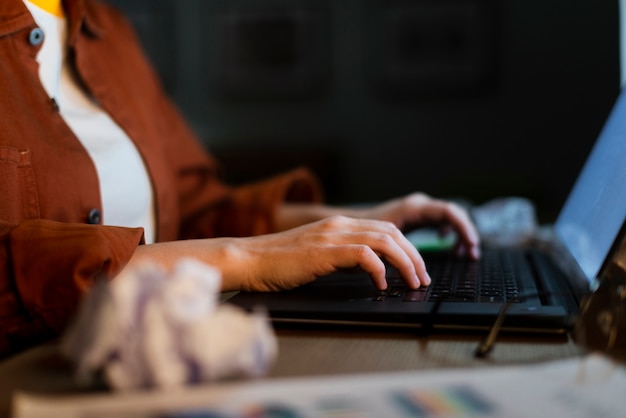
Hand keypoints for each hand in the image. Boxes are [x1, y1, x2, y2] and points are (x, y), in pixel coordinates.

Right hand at [130, 216, 428, 291]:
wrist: (249, 259)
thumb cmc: (278, 263)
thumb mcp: (317, 254)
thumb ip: (342, 255)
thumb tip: (369, 268)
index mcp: (338, 225)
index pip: (384, 230)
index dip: (407, 248)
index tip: (416, 268)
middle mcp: (338, 225)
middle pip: (391, 233)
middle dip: (414, 256)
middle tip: (422, 278)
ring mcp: (331, 235)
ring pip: (384, 242)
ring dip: (404, 263)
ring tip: (412, 283)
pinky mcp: (324, 251)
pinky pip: (363, 255)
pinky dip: (379, 270)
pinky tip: (381, 285)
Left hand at [355, 193, 480, 259]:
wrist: (348, 221)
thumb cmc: (362, 231)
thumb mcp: (382, 242)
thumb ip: (400, 251)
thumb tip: (413, 270)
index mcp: (413, 207)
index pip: (448, 212)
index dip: (463, 229)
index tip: (471, 247)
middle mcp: (419, 204)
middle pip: (454, 213)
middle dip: (466, 233)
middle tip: (473, 255)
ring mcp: (419, 208)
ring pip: (449, 216)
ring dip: (459, 233)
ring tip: (464, 254)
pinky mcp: (417, 215)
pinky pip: (441, 219)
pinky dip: (448, 231)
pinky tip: (446, 242)